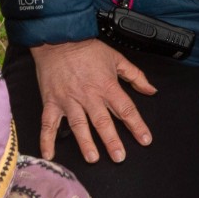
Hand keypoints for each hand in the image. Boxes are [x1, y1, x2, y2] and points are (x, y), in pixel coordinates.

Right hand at [30, 39, 156, 162]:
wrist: (58, 39)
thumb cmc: (87, 49)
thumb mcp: (117, 58)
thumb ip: (136, 76)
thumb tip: (152, 90)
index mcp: (106, 86)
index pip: (125, 109)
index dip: (137, 125)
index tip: (145, 140)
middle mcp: (88, 96)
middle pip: (102, 121)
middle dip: (112, 140)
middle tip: (119, 157)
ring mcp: (68, 100)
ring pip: (78, 125)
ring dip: (85, 143)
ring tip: (93, 158)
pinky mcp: (51, 102)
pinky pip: (48, 123)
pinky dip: (47, 140)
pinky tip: (49, 154)